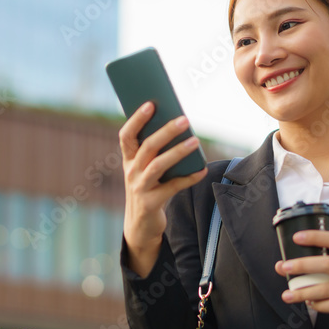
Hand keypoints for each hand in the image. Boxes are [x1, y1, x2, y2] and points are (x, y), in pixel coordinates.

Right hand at [119, 101, 207, 254]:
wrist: (141, 225)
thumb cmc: (149, 189)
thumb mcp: (146, 170)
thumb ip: (156, 153)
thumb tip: (179, 128)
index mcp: (128, 160)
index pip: (126, 135)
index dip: (136, 119)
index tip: (151, 103)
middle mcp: (131, 172)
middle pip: (147, 147)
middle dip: (165, 132)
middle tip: (184, 119)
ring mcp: (139, 188)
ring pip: (158, 166)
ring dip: (178, 152)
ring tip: (195, 141)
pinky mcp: (151, 203)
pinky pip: (172, 187)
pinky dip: (188, 178)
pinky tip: (202, 170)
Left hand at [274, 229, 328, 328]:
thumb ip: (324, 266)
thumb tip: (286, 265)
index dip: (316, 237)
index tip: (296, 237)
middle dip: (304, 265)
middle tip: (285, 267)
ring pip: (328, 288)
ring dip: (305, 292)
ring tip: (288, 294)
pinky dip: (319, 305)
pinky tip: (310, 304)